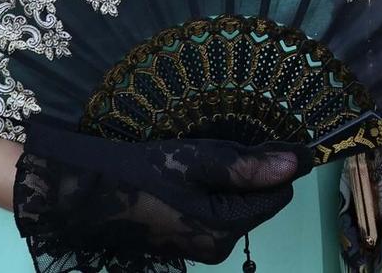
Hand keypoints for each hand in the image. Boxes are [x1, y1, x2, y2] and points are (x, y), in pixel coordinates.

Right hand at [13, 122, 305, 267]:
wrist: (82, 195)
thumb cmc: (139, 173)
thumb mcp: (195, 160)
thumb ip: (248, 165)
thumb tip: (299, 163)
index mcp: (225, 229)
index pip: (278, 195)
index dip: (276, 164)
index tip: (263, 134)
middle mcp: (218, 247)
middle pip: (257, 201)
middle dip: (250, 172)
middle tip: (224, 139)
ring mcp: (200, 248)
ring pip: (236, 205)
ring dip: (230, 179)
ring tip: (202, 151)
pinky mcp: (185, 241)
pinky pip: (215, 212)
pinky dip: (212, 190)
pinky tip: (189, 170)